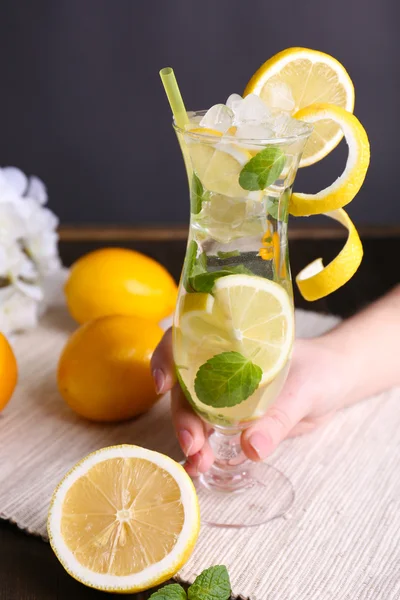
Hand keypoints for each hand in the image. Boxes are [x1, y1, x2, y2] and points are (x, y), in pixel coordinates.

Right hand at [151, 328, 349, 475]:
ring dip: (191, 439)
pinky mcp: (233, 419)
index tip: (164, 384)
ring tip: (197, 464)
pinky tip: (200, 468)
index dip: (167, 357)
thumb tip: (251, 449)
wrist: (337, 384)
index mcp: (229, 343)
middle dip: (182, 416)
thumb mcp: (304, 390)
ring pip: (194, 414)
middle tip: (193, 445)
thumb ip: (278, 417)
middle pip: (185, 386)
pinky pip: (211, 433)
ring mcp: (224, 394)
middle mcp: (219, 366)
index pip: (185, 340)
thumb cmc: (321, 371)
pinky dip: (203, 450)